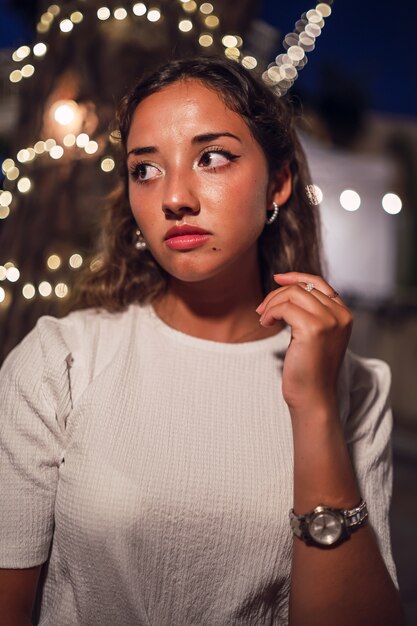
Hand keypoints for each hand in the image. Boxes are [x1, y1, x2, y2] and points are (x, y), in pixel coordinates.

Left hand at [256, 272, 351, 415]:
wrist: (312, 397)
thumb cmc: (309, 369)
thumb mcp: (315, 335)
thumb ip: (311, 312)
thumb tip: (289, 288)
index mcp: (344, 314)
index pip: (319, 283)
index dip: (296, 277)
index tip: (277, 279)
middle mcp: (340, 315)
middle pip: (303, 287)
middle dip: (277, 295)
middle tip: (262, 310)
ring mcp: (329, 321)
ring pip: (293, 294)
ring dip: (272, 303)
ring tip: (264, 318)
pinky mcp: (314, 328)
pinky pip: (285, 308)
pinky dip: (270, 313)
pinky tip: (266, 324)